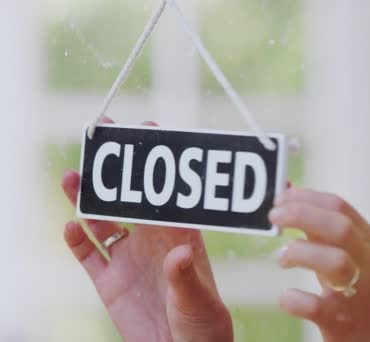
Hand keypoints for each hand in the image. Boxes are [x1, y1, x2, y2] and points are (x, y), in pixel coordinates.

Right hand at [61, 118, 231, 341]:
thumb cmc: (204, 326)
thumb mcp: (198, 302)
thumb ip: (185, 277)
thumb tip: (178, 252)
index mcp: (181, 237)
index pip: (168, 191)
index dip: (158, 159)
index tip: (147, 129)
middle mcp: (153, 242)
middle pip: (130, 196)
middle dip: (116, 166)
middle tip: (101, 133)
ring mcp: (130, 260)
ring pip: (104, 220)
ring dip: (88, 198)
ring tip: (72, 175)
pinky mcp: (111, 283)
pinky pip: (90, 255)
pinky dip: (78, 240)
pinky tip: (70, 225)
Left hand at [269, 188, 369, 341]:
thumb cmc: (357, 288)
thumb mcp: (346, 251)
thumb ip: (317, 226)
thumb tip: (286, 193)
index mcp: (363, 240)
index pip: (338, 206)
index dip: (306, 197)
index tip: (280, 197)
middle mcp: (364, 261)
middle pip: (339, 228)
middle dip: (303, 215)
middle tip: (274, 217)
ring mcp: (356, 291)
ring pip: (337, 262)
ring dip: (303, 253)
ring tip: (281, 258)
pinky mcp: (342, 322)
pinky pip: (319, 307)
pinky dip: (298, 300)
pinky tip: (286, 296)